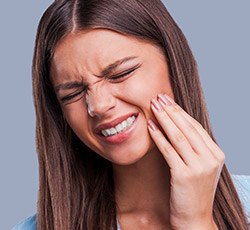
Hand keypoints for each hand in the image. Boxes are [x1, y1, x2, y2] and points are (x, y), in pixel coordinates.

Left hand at [147, 93, 223, 229]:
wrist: (194, 218)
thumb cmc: (193, 190)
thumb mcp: (200, 166)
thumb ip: (194, 148)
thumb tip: (178, 126)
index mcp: (216, 153)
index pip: (195, 126)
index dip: (180, 111)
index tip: (168, 100)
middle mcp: (210, 158)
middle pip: (187, 128)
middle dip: (171, 110)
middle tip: (158, 98)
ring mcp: (199, 166)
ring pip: (178, 136)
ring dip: (164, 119)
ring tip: (153, 106)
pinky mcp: (185, 175)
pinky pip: (169, 150)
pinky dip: (158, 136)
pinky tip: (150, 126)